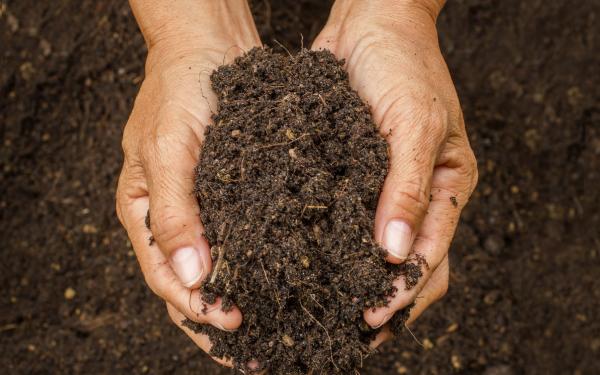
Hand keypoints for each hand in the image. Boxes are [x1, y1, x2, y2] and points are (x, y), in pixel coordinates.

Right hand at [116, 0, 260, 365]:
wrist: (207, 44)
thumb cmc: (178, 91)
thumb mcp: (168, 151)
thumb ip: (175, 216)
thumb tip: (192, 279)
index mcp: (144, 213)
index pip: (166, 279)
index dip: (198, 309)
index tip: (234, 325)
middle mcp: (174, 218)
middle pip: (192, 286)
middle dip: (219, 322)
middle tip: (255, 353)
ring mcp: (204, 208)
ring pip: (220, 269)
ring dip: (243, 300)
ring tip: (273, 331)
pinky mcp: (232, 194)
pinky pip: (243, 239)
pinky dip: (259, 264)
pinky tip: (285, 281)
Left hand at [312, 0, 477, 338]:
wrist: (370, 22)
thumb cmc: (404, 65)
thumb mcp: (416, 123)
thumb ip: (410, 188)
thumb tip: (398, 253)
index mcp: (448, 187)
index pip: (433, 256)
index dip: (405, 293)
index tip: (370, 320)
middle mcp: (416, 195)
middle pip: (406, 266)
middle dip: (382, 302)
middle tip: (346, 332)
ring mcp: (382, 188)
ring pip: (372, 251)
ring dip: (354, 283)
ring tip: (323, 314)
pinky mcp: (349, 177)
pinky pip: (342, 221)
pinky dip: (330, 247)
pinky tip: (305, 266)